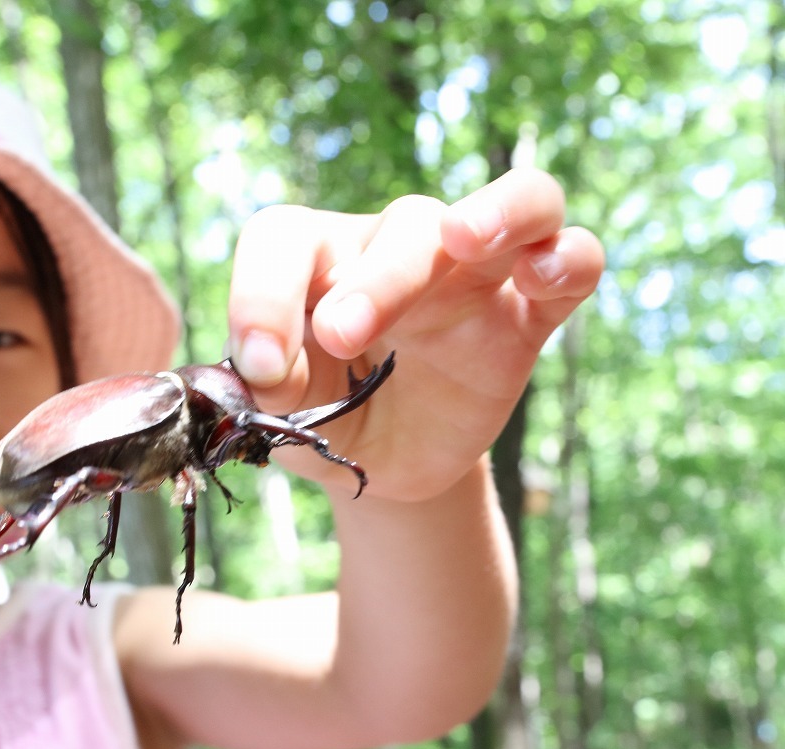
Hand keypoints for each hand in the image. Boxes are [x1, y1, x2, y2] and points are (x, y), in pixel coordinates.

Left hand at [226, 168, 603, 500]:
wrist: (385, 458)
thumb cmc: (324, 412)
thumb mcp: (281, 411)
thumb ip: (269, 386)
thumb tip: (265, 369)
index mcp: (319, 260)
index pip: (285, 238)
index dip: (262, 292)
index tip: (260, 367)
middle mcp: (395, 248)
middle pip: (403, 225)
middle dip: (375, 281)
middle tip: (341, 337)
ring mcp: (472, 276)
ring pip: (510, 205)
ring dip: (494, 212)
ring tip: (465, 237)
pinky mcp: (527, 315)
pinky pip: (573, 261)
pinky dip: (568, 256)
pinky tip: (542, 274)